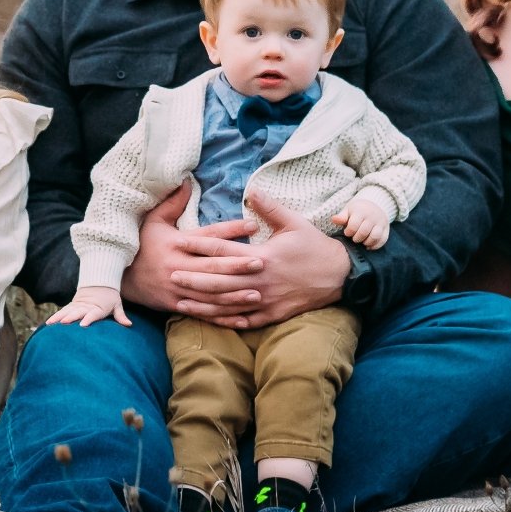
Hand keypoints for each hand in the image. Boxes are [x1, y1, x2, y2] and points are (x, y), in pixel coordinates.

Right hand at [48, 285, 130, 327]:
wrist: (100, 282)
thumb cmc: (110, 296)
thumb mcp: (117, 304)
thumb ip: (121, 315)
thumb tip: (129, 324)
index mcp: (98, 308)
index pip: (93, 314)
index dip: (89, 319)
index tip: (83, 324)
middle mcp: (86, 307)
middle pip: (77, 312)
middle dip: (70, 318)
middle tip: (63, 323)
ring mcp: (78, 306)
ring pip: (67, 312)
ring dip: (59, 318)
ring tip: (50, 324)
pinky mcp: (72, 306)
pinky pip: (63, 311)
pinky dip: (56, 316)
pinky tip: (48, 324)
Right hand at [121, 186, 261, 315]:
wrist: (121, 278)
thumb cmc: (143, 245)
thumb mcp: (154, 221)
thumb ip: (172, 202)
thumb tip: (185, 179)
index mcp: (176, 243)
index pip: (207, 236)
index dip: (230, 230)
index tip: (252, 225)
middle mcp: (178, 266)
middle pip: (211, 266)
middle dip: (237, 265)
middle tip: (261, 262)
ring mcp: (178, 288)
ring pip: (210, 293)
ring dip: (234, 294)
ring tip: (257, 292)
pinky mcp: (177, 304)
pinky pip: (202, 312)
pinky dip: (222, 316)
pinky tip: (242, 317)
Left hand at [167, 190, 352, 330]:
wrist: (340, 277)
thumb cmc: (315, 247)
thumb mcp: (294, 222)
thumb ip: (270, 208)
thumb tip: (252, 190)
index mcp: (263, 257)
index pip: (223, 250)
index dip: (199, 245)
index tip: (179, 241)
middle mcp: (260, 281)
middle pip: (218, 281)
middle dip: (192, 277)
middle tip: (170, 274)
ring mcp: (265, 301)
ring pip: (226, 304)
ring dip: (202, 303)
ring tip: (180, 300)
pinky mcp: (272, 315)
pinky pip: (243, 320)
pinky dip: (224, 321)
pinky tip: (209, 319)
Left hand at [333, 191, 393, 249]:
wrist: (374, 206)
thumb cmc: (357, 211)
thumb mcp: (348, 210)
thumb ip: (341, 217)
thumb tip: (334, 219)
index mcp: (361, 211)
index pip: (354, 225)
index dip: (348, 232)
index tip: (347, 232)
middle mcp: (372, 216)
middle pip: (363, 232)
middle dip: (356, 238)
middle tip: (354, 238)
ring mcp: (381, 223)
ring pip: (374, 237)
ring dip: (366, 242)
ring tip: (361, 241)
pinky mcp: (386, 229)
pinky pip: (382, 240)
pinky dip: (375, 245)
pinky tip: (368, 245)